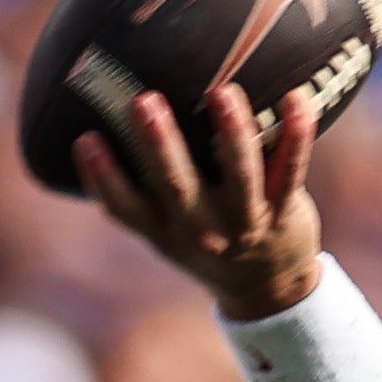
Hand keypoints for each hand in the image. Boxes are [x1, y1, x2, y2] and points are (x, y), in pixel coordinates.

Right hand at [71, 81, 325, 320]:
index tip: (86, 140)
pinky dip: (295, 136)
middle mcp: (202, 231)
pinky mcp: (284, 213)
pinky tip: (295, 99)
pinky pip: (291, 172)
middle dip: (160, 144)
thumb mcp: (169, 230)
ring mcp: (245, 224)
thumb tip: (103, 121)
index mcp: (166, 232)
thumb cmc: (208, 240)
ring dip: (231, 133)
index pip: (126, 208)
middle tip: (143, 101)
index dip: (103, 177)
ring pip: (239, 177)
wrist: (269, 289)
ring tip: (222, 93)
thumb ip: (145, 191)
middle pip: (176, 186)